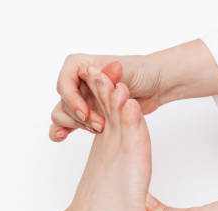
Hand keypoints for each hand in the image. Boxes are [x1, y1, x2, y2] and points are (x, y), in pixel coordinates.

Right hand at [50, 40, 217, 141]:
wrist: (155, 85)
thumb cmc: (142, 72)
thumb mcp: (126, 70)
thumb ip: (107, 74)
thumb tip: (92, 71)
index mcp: (80, 65)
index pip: (64, 84)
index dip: (72, 100)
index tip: (85, 113)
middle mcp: (77, 81)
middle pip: (64, 102)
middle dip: (80, 117)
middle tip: (101, 125)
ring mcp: (81, 97)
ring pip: (63, 114)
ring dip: (76, 125)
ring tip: (99, 129)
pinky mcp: (86, 113)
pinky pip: (66, 123)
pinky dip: (62, 130)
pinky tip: (62, 137)